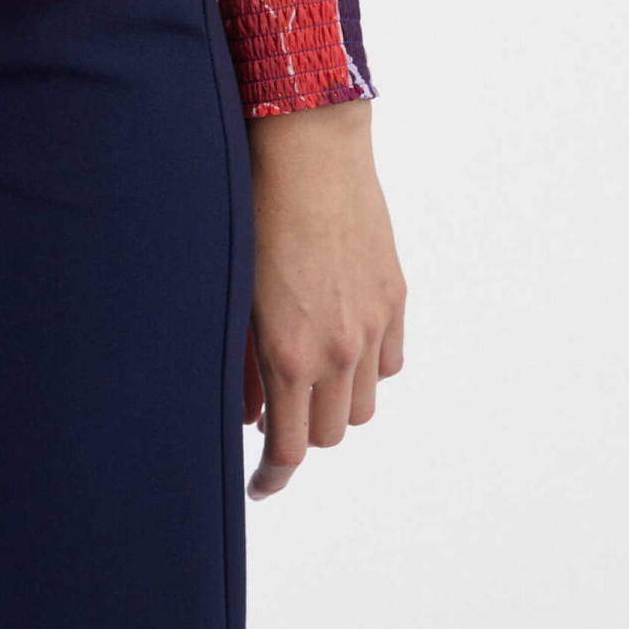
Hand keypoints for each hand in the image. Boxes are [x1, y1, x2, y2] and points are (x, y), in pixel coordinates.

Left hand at [242, 97, 405, 497]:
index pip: (290, 450)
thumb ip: (240, 360)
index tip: (258, 485)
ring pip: (363, 405)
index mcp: (292, 353)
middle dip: (300, 435)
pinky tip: (339, 342)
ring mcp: (373, 323)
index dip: (272, 477)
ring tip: (307, 377)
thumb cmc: (250, 205)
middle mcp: (339, 348)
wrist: (306, 143)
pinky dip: (366, 367)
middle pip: (329, 435)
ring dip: (336, 404)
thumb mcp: (233, 290)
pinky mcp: (394, 296)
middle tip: (275, 417)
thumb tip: (250, 413)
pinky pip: (388, 362)